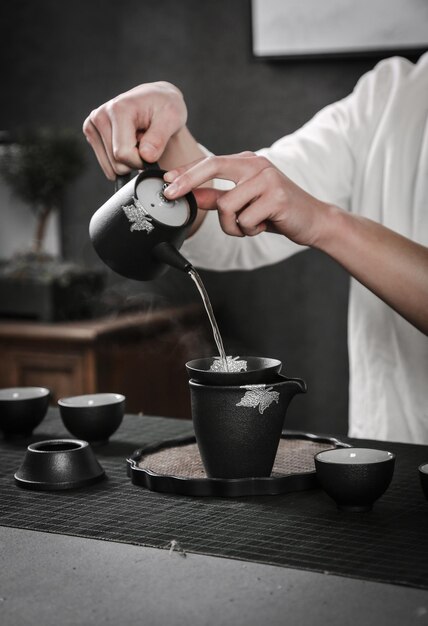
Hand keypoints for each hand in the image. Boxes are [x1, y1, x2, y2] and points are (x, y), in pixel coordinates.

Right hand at [82, 82, 187, 178]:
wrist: (156, 100)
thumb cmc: (165, 107)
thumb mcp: (172, 119)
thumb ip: (159, 138)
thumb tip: (146, 156)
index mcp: (118, 109)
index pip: (123, 154)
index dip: (141, 161)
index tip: (153, 152)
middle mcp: (100, 115)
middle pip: (116, 163)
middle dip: (135, 161)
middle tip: (146, 144)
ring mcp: (92, 124)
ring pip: (111, 167)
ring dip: (129, 161)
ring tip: (138, 141)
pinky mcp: (91, 132)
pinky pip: (107, 165)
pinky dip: (121, 160)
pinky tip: (128, 143)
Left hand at [163, 152, 331, 245]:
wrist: (313, 219)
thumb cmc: (276, 211)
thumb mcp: (244, 202)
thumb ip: (217, 196)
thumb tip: (191, 195)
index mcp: (248, 162)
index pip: (210, 161)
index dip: (186, 171)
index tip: (166, 181)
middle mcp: (257, 165)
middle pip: (213, 166)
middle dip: (188, 182)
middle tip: (170, 194)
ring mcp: (268, 178)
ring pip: (226, 205)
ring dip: (232, 225)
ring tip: (250, 225)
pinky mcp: (277, 197)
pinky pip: (244, 220)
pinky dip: (248, 231)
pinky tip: (263, 226)